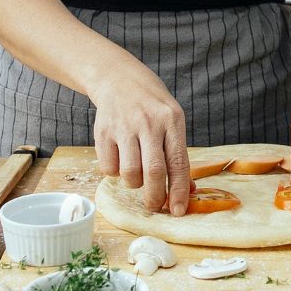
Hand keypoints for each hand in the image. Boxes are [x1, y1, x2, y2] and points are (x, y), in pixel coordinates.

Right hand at [89, 65, 190, 215]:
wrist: (119, 80)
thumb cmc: (152, 106)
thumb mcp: (172, 121)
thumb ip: (178, 154)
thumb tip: (187, 191)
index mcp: (171, 120)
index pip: (177, 163)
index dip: (178, 190)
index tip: (178, 211)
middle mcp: (148, 123)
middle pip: (153, 172)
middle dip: (155, 197)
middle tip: (155, 206)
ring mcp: (123, 127)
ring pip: (130, 174)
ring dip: (135, 184)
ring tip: (137, 174)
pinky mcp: (102, 132)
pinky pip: (108, 168)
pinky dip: (115, 173)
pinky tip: (120, 161)